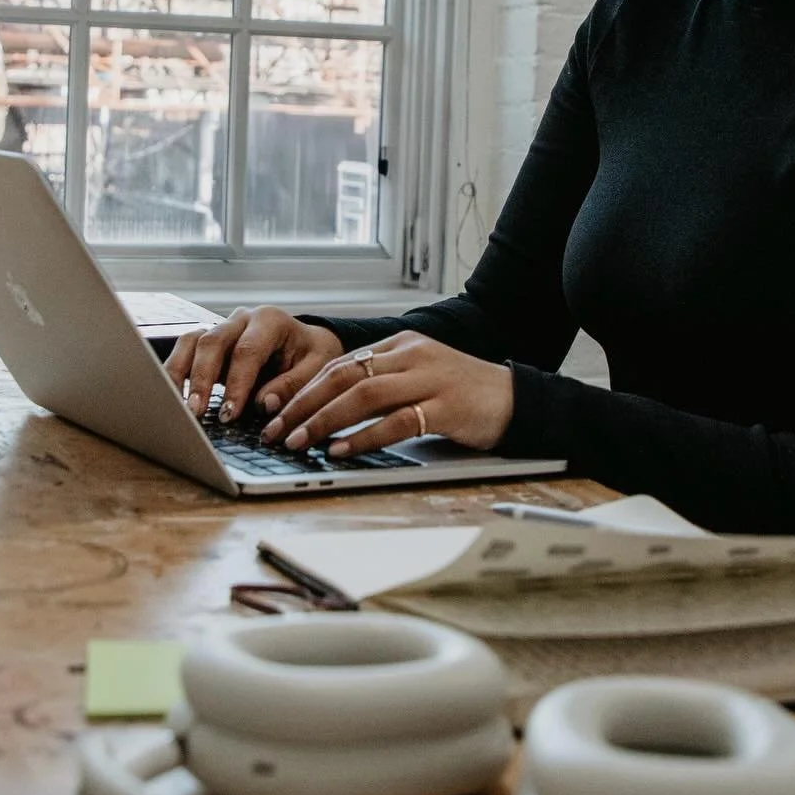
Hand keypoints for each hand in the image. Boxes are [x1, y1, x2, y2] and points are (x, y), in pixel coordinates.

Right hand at [164, 306, 344, 422]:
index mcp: (270, 320)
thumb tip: (264, 404)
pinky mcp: (209, 343)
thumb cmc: (311, 356)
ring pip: (191, 342)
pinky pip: (185, 351)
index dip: (236, 384)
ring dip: (181, 375)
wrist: (306, 344)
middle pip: (212, 342)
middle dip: (202, 379)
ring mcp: (222, 328)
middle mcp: (241, 319)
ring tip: (178, 408)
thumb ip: (293, 385)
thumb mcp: (316, 369)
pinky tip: (172, 398)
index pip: (247, 351)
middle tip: (196, 413)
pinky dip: (176, 373)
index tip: (229, 415)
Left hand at [260, 331, 514, 456]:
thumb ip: (383, 384)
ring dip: (325, 420)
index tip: (278, 412)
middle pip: (344, 375)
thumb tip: (331, 409)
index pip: (341, 363)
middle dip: (304, 404)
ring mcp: (430, 377)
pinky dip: (363, 437)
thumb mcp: (419, 377)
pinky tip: (341, 450)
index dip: (304, 388)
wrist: (518, 400)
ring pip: (364, 395)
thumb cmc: (464, 395)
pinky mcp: (446, 405)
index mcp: (402, 345)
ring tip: (299, 442)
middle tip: (277, 430)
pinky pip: (396, 421)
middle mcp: (412, 355)